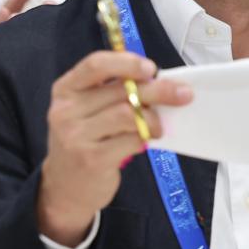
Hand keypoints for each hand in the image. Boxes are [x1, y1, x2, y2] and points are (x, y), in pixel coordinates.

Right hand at [37, 51, 193, 246]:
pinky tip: (146, 141)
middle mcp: (65, 110)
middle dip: (159, 90)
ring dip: (153, 118)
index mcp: (66, 89)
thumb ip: (115, 93)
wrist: (65, 186)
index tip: (152, 68)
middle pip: (121, 91)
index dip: (127, 62)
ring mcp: (75, 135)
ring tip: (159, 126)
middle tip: (183, 94)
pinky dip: (145, 138)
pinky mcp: (90, 159)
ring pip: (128, 114)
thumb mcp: (89, 111)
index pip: (95, 65)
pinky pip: (130, 140)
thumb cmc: (87, 140)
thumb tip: (162, 83)